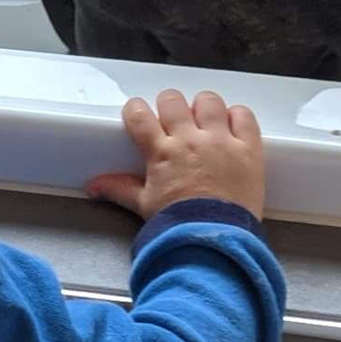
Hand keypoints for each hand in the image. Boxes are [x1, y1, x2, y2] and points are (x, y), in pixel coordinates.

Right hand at [86, 89, 264, 220]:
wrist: (215, 241)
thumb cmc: (178, 225)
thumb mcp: (144, 205)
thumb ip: (119, 189)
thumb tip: (93, 186)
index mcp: (160, 151)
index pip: (138, 114)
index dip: (136, 110)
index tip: (139, 116)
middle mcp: (189, 139)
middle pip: (173, 100)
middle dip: (170, 107)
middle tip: (174, 123)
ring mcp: (220, 141)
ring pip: (208, 101)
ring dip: (204, 109)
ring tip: (205, 123)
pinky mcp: (248, 148)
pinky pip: (243, 115)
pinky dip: (237, 117)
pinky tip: (231, 127)